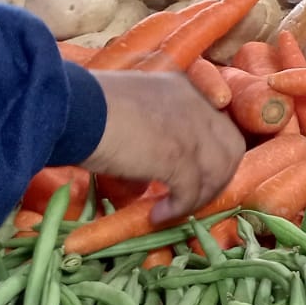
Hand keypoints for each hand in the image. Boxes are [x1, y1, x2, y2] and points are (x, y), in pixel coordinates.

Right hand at [82, 71, 245, 220]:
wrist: (74, 107)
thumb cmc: (88, 109)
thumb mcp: (131, 116)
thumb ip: (149, 141)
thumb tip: (145, 183)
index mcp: (187, 89)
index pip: (221, 126)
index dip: (215, 155)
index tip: (198, 176)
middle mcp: (198, 105)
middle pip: (231, 148)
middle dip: (217, 179)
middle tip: (191, 199)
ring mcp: (193, 129)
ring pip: (217, 171)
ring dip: (198, 197)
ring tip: (173, 211)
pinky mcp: (179, 155)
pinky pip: (191, 189)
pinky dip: (179, 207)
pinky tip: (159, 215)